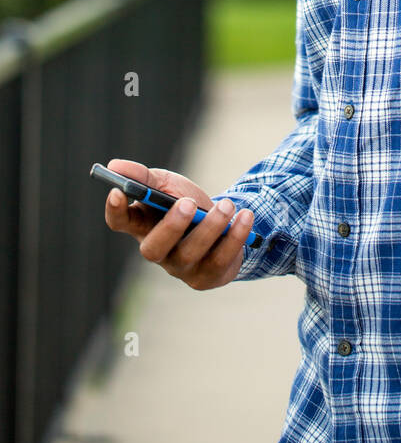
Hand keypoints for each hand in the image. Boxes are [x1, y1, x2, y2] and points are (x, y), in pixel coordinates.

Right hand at [103, 157, 253, 289]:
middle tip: (187, 203)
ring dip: (210, 226)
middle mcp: (158, 251)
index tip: (118, 191)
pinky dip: (234, 236)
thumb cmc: (186, 203)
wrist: (222, 224)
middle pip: (153, 248)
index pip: (120, 223)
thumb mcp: (168, 184)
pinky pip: (220, 260)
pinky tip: (245, 217)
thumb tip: (114, 165)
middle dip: (171, 226)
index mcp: (142, 225)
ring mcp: (181, 267)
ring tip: (226, 205)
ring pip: (190, 253)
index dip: (115, 211)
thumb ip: (144, 176)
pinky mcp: (206, 277)